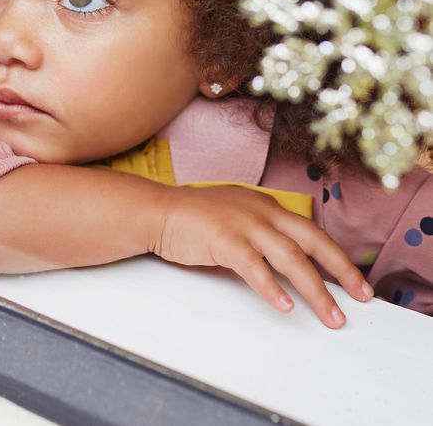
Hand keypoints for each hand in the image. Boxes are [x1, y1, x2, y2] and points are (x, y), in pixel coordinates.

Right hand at [150, 184, 372, 328]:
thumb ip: (262, 238)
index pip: (311, 232)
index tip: (355, 281)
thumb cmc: (194, 219)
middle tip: (362, 296)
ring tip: (331, 315)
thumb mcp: (237, 220)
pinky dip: (272, 288)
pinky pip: (254, 267)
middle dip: (341, 270)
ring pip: (290, 257)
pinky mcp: (224, 239)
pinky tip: (284, 306)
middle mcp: (261, 211)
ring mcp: (244, 223)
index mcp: (266, 206)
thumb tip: (288, 270)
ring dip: (315, 290)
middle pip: (312, 241)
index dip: (336, 257)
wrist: (158, 211)